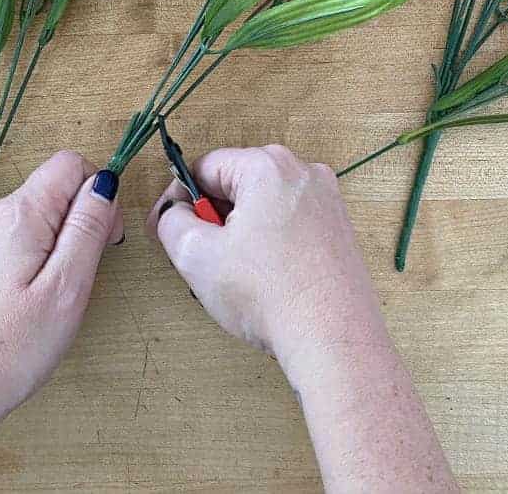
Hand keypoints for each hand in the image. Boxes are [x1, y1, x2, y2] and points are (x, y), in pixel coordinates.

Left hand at [0, 151, 122, 493]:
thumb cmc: (10, 350)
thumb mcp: (67, 288)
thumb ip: (88, 228)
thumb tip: (104, 183)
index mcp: (19, 216)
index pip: (69, 164)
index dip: (99, 191)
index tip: (105, 236)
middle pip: (51, 190)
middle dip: (78, 221)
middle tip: (81, 274)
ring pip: (31, 216)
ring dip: (54, 242)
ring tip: (51, 294)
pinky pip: (8, 239)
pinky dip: (28, 257)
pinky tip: (24, 300)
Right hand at [147, 145, 457, 492]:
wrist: (333, 341)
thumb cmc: (268, 296)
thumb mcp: (196, 256)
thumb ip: (172, 221)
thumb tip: (176, 213)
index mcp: (268, 166)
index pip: (206, 167)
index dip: (179, 198)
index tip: (167, 227)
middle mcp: (304, 172)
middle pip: (238, 183)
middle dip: (214, 216)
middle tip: (203, 256)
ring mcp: (327, 200)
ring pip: (264, 205)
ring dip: (242, 232)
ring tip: (237, 275)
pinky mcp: (340, 229)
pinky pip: (291, 222)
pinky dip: (272, 243)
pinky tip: (267, 279)